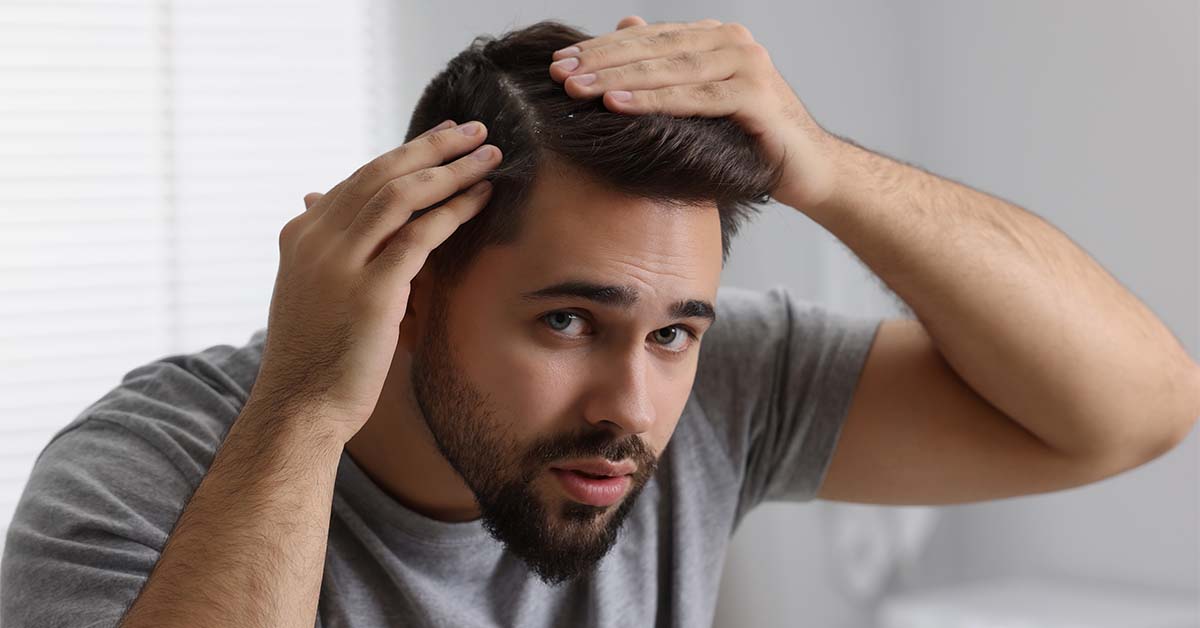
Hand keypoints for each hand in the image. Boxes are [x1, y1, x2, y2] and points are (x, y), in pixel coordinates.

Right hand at [252, 120, 501, 444]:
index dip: (407, 154)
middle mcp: (316, 239)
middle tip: (474, 129)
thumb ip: (323, 245)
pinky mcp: (371, 291)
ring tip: (489, 154)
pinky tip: (481, 196)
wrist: (298, 407)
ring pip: (401, 195)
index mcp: (301, 234)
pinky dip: (453, 209)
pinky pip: (419, 235)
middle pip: (383, 174)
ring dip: (450, 169)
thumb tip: (319, 198)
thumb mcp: (309, 290)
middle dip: (433, 146)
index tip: (443, 137)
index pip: (361, 178)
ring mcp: (340, 263)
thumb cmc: (313, 356)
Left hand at [548, 15, 842, 211]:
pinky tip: (616, 104)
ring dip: (618, 77)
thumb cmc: (752, 141)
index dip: (601, 48)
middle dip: (601, 60)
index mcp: (717, 38)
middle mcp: (733, 43)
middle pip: (654, 48)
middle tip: (559, 73)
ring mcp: (746, 65)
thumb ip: (668, 65)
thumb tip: (626, 24)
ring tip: (578, 87)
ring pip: (669, 69)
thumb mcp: (703, 102)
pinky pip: (694, 98)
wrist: (810, 171)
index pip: (649, 38)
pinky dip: (653, 100)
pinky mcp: (754, 96)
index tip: (560, 61)